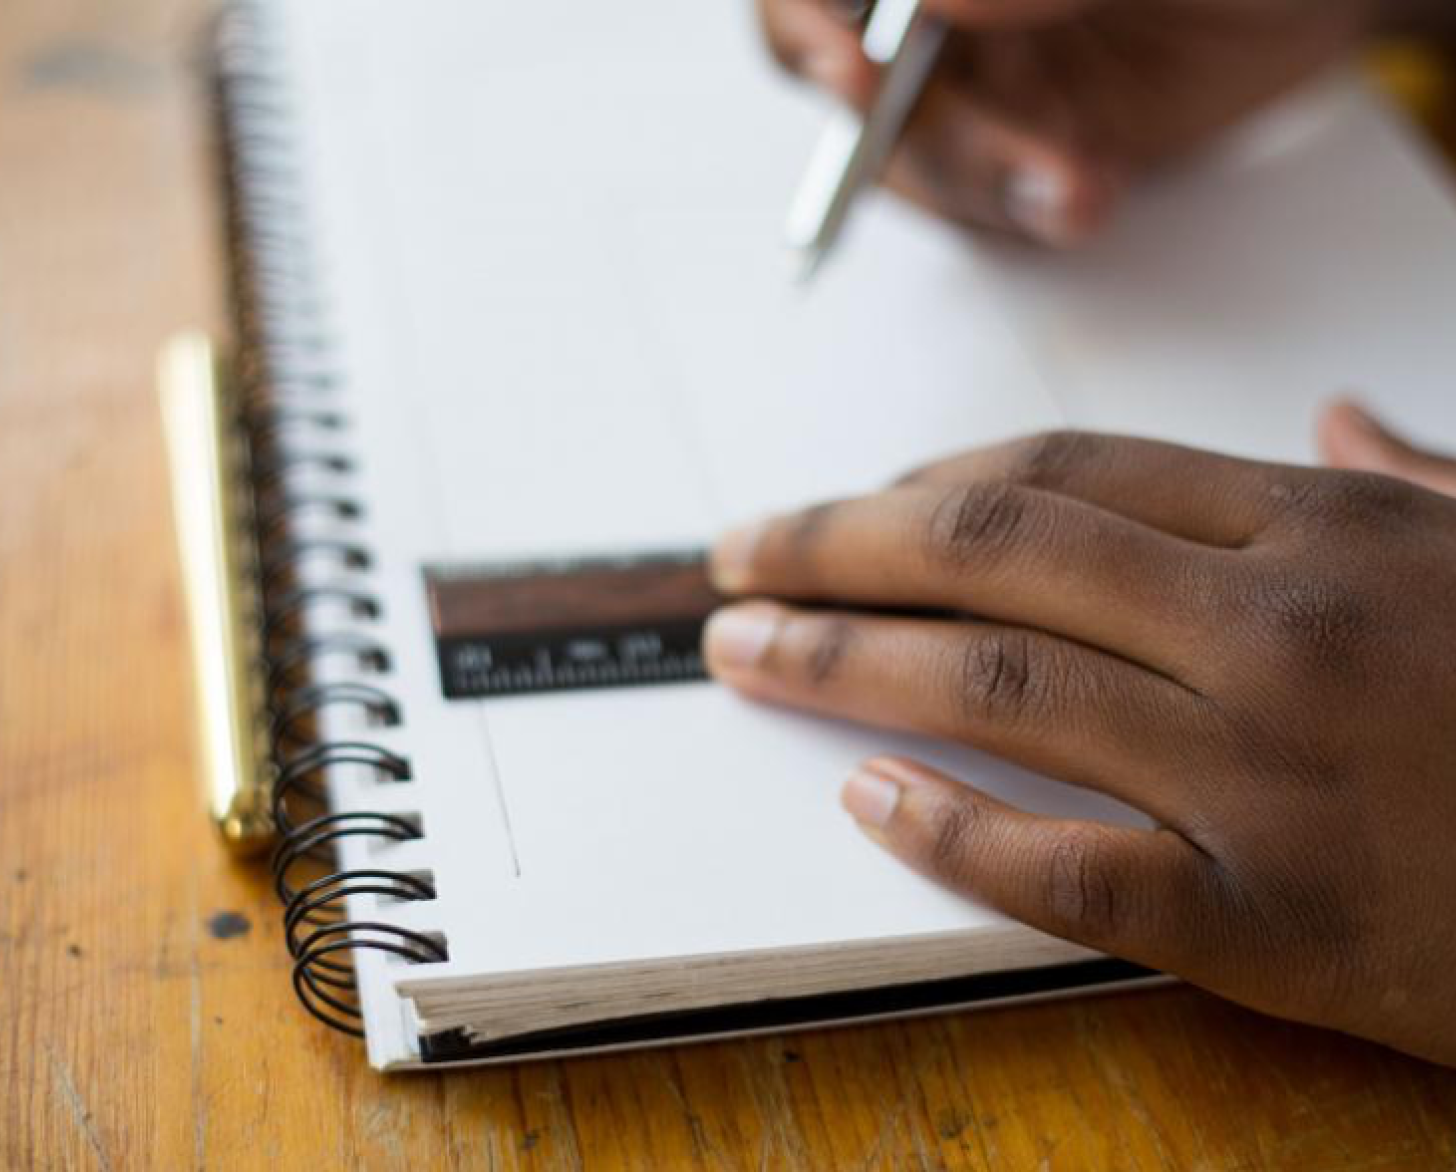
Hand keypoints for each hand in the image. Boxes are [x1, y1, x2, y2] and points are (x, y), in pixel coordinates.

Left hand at [704, 425, 1455, 1065]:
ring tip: (742, 652)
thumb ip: (1411, 475)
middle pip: (995, 554)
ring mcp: (1268, 779)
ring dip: (838, 665)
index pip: (1062, 477)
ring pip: (998, 692)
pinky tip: (867, 803)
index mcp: (1322, 531)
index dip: (923, 486)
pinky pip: (1069, 871)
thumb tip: (1334, 419)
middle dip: (834, 548)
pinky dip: (949, 835)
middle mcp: (1277, 632)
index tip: (847, 508)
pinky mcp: (1275, 927)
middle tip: (735, 560)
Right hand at [759, 0, 1385, 243]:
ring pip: (923, 160)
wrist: (1326, 3)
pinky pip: (990, 204)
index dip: (809, 28)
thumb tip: (933, 1)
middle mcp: (946, 14)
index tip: (850, 69)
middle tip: (1009, 155)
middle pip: (855, 88)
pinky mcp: (1024, 146)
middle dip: (927, 137)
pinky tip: (1090, 189)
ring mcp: (982, 80)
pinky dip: (1034, 212)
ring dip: (992, 185)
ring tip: (1082, 183)